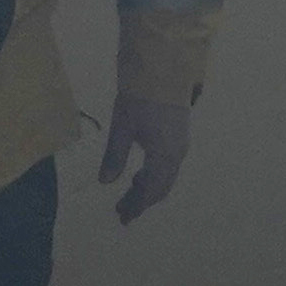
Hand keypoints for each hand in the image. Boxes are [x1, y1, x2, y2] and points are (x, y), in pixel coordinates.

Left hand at [99, 94, 193, 221]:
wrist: (163, 66)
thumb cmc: (140, 97)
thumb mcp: (122, 127)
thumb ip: (115, 157)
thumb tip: (105, 182)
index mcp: (163, 155)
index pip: (150, 190)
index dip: (136, 206)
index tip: (122, 218)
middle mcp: (176, 154)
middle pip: (161, 187)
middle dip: (142, 200)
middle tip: (122, 210)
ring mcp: (181, 144)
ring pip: (166, 176)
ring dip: (148, 188)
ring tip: (129, 193)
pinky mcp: (180, 134)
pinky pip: (169, 165)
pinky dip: (155, 175)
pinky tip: (141, 171)